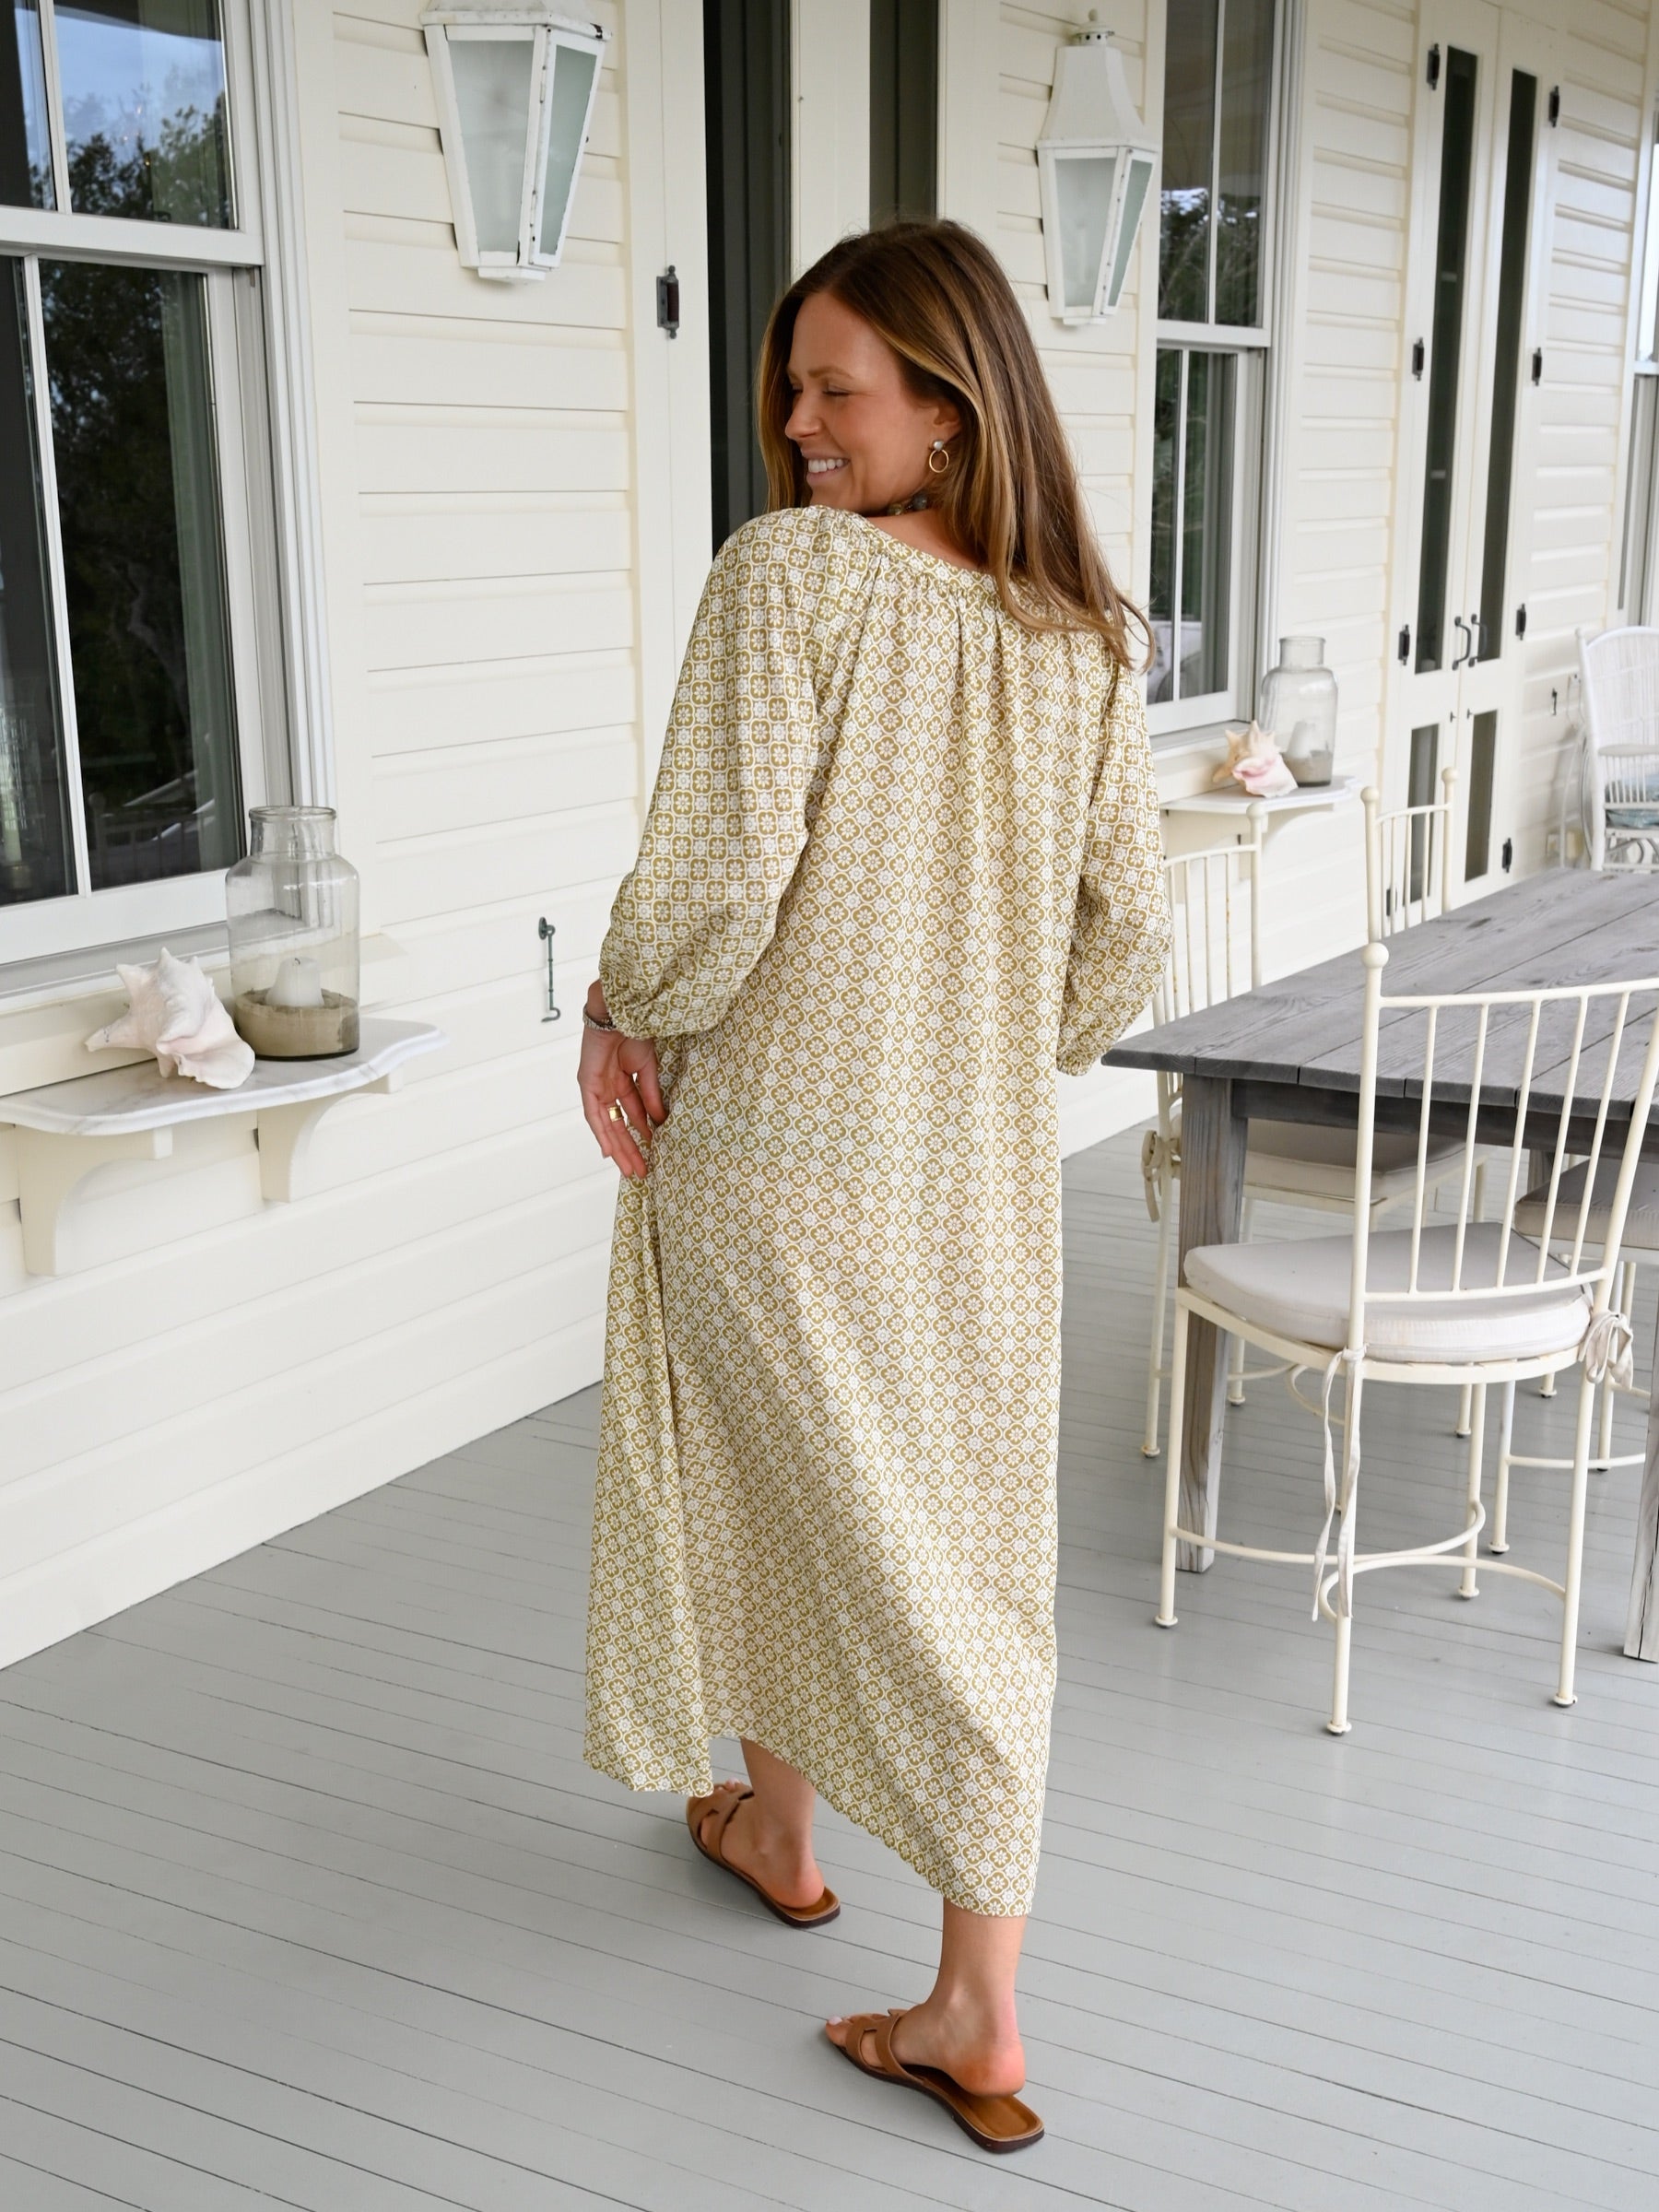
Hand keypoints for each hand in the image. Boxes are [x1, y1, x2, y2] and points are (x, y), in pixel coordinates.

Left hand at [578, 988, 665, 1180]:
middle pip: (618, 1125)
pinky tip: (609, 1151)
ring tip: (630, 1168)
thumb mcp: (648, 1069)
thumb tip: (660, 1121)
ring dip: (617, 1147)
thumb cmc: (634, 1031)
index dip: (642, 1135)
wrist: (621, 1011)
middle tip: (641, 1170)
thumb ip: (651, 1096)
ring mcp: (595, 1087)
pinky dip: (601, 1133)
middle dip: (630, 1148)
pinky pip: (593, 1114)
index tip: (653, 1154)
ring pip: (606, 1125)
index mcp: (622, 1081)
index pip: (632, 1115)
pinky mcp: (587, 1083)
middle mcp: (607, 1087)